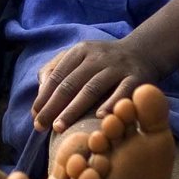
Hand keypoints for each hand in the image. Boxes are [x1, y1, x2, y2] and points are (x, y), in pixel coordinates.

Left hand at [30, 36, 158, 135]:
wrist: (143, 52)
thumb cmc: (103, 62)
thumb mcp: (79, 57)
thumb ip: (57, 69)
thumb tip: (41, 91)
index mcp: (80, 51)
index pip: (57, 75)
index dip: (44, 97)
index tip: (35, 117)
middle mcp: (97, 57)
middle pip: (70, 83)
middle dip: (53, 106)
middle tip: (41, 127)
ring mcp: (117, 67)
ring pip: (91, 88)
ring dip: (73, 109)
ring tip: (59, 127)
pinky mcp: (137, 77)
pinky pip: (122, 92)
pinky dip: (111, 104)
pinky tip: (100, 118)